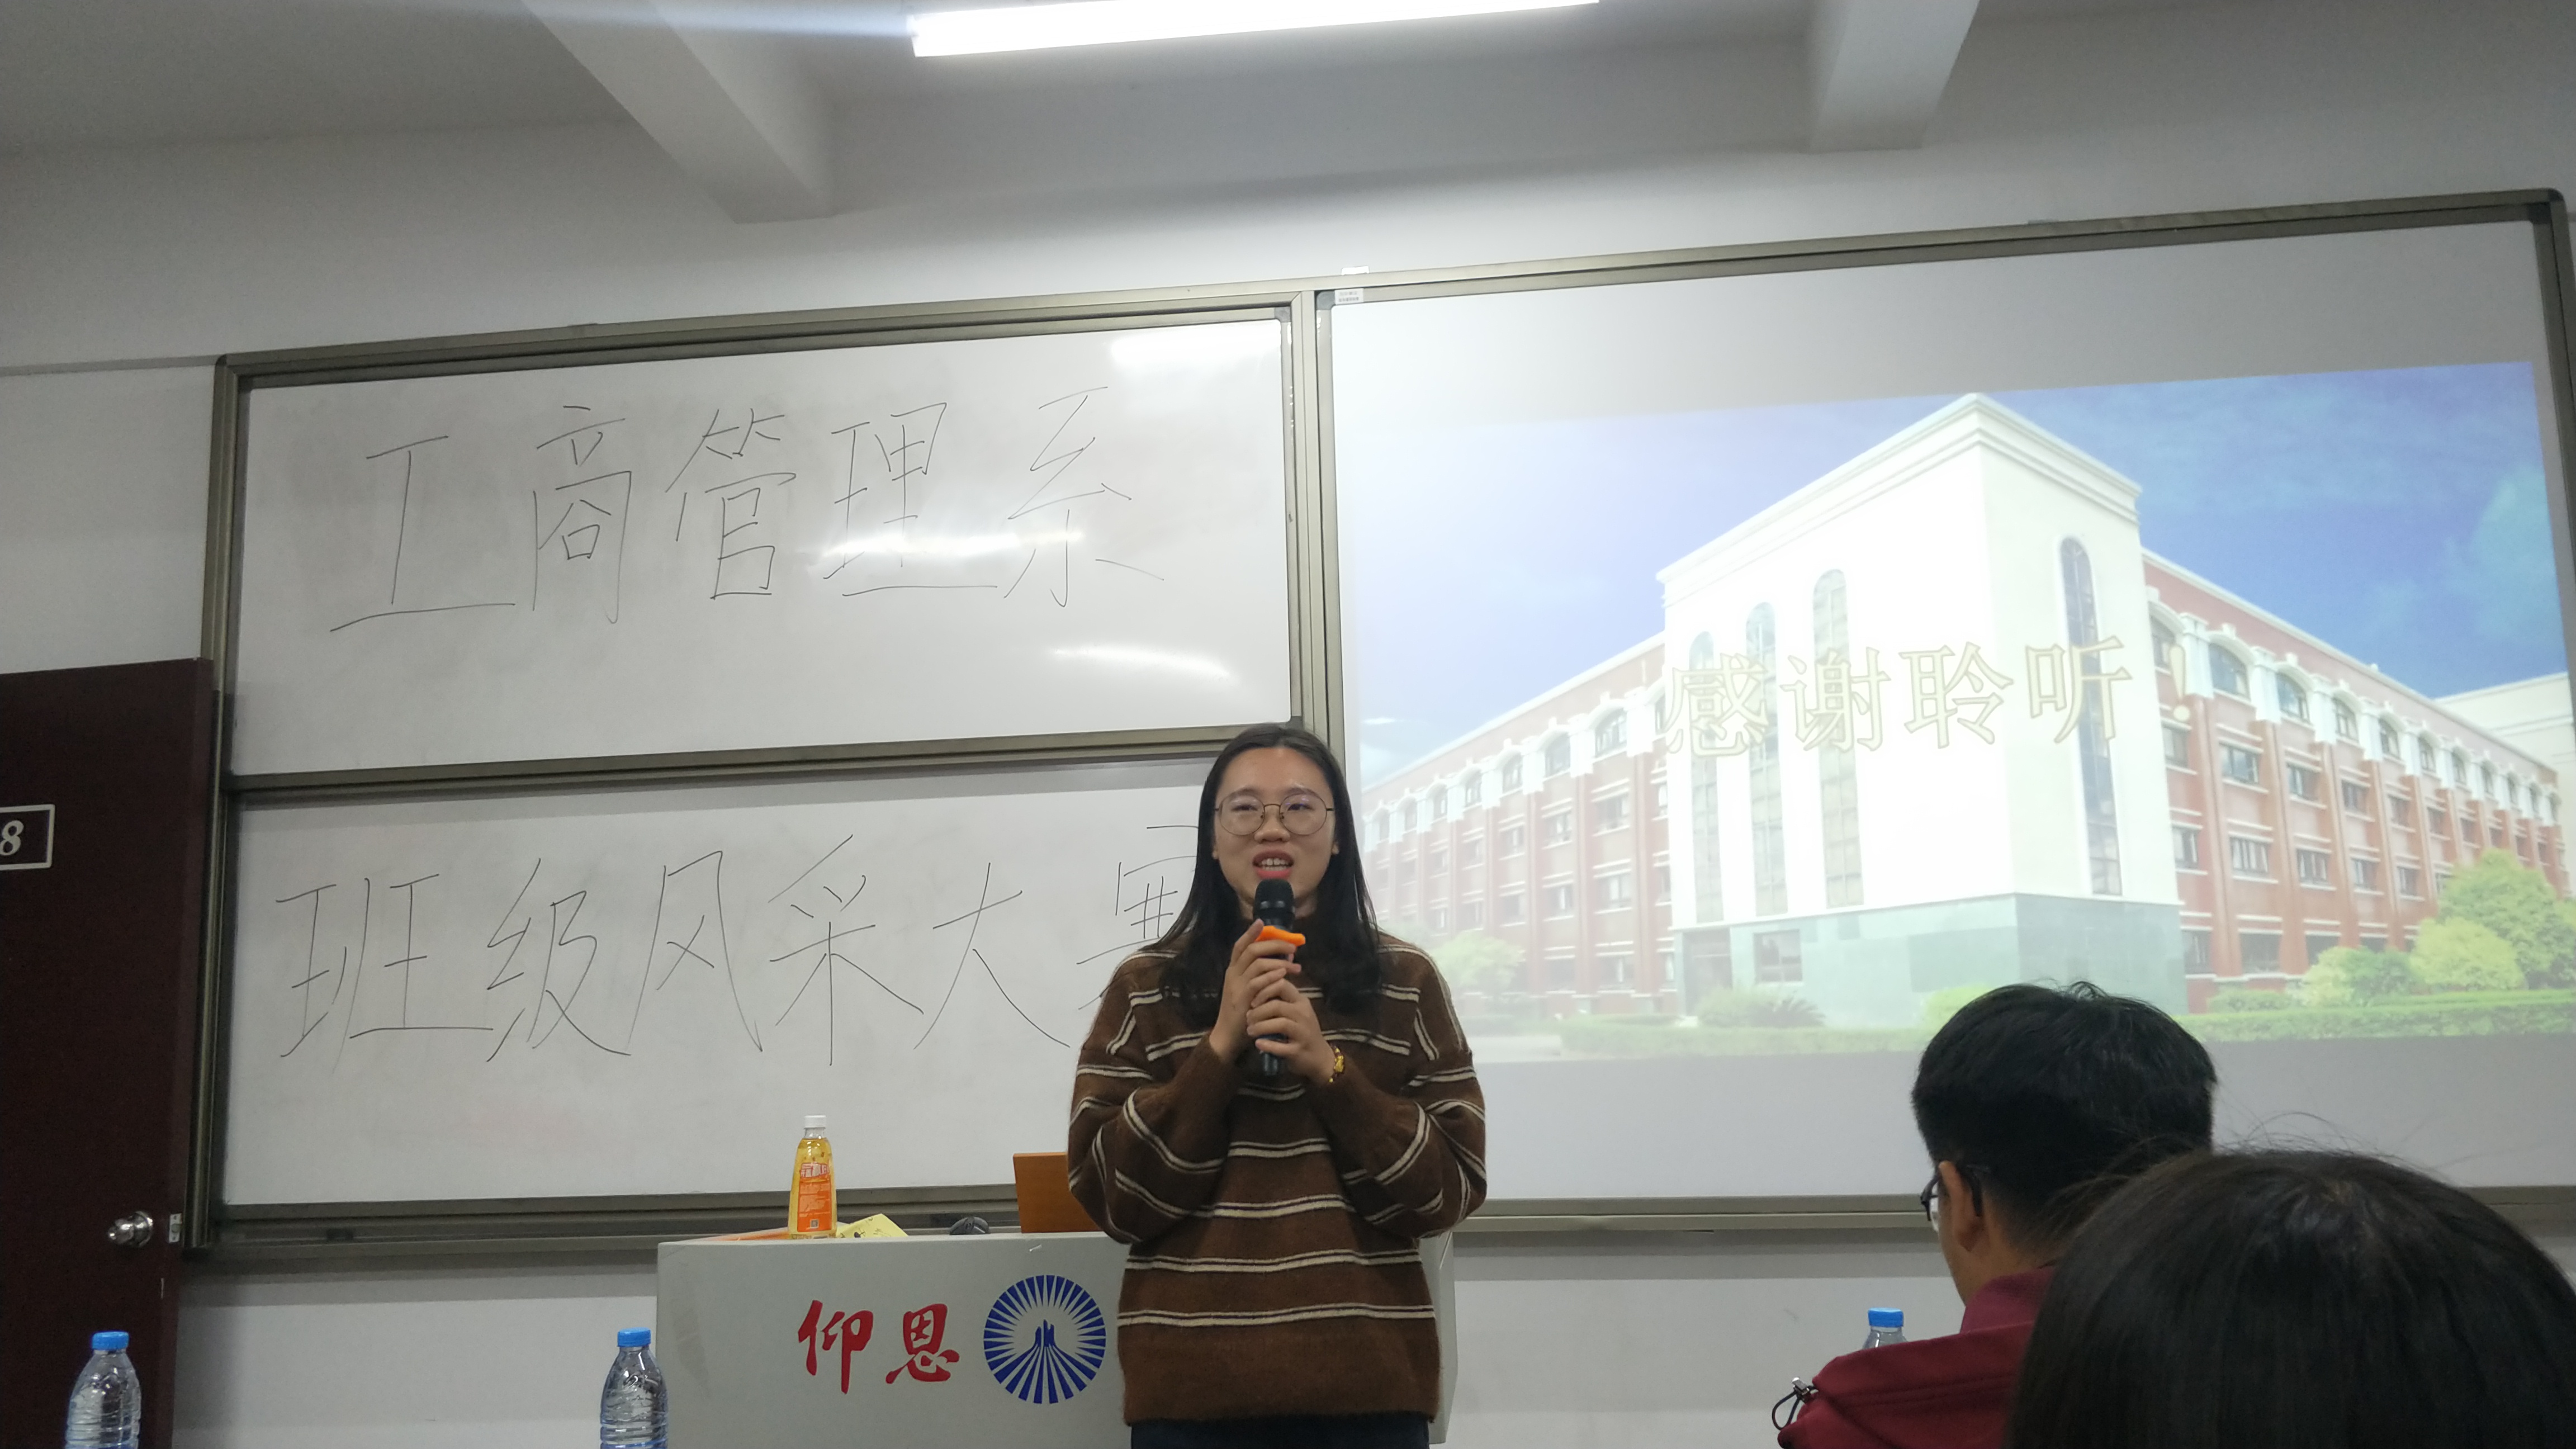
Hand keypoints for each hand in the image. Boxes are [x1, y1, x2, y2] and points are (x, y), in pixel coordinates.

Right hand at [1206, 919, 1299, 1060]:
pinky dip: (1272, 976)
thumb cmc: (1242, 1012)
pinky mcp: (1242, 999)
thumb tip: (1279, 961)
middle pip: (1252, 950)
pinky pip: (1257, 982)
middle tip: (1292, 947)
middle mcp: (1233, 975)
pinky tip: (1284, 975)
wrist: (1228, 1036)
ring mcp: (1236, 987)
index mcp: (1233, 971)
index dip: (1250, 933)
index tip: (1262, 922)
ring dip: (1279, 961)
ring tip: (1295, 965)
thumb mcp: (1247, 990)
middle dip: (1274, 945)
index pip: (1239, 946)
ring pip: (1257, 963)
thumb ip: (1258, 975)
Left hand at [1246, 973, 1332, 1083]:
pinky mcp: (1299, 1051)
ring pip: (1280, 1024)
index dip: (1264, 991)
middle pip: (1277, 1005)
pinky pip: (1281, 1046)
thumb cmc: (1301, 1031)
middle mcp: (1304, 1014)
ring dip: (1260, 1027)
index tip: (1253, 1002)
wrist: (1319, 1057)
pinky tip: (1258, 1044)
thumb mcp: (1295, 1012)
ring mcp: (1303, 1033)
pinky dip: (1267, 1045)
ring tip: (1250, 1031)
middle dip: (1258, 1012)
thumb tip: (1254, 991)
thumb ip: (1280, 1000)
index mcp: (1301, 1001)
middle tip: (1248, 1019)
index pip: (1282, 985)